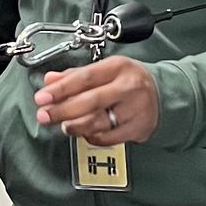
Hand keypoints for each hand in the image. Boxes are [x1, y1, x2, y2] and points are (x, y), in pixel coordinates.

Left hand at [34, 56, 159, 145]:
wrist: (164, 94)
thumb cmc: (130, 81)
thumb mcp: (105, 70)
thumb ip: (75, 76)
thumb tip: (50, 80)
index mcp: (118, 67)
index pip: (84, 77)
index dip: (60, 89)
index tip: (42, 97)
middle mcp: (129, 87)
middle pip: (91, 101)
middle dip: (63, 110)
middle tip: (45, 115)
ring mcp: (135, 109)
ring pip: (99, 122)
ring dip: (75, 126)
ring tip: (64, 125)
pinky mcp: (139, 128)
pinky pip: (108, 138)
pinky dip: (92, 137)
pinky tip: (85, 132)